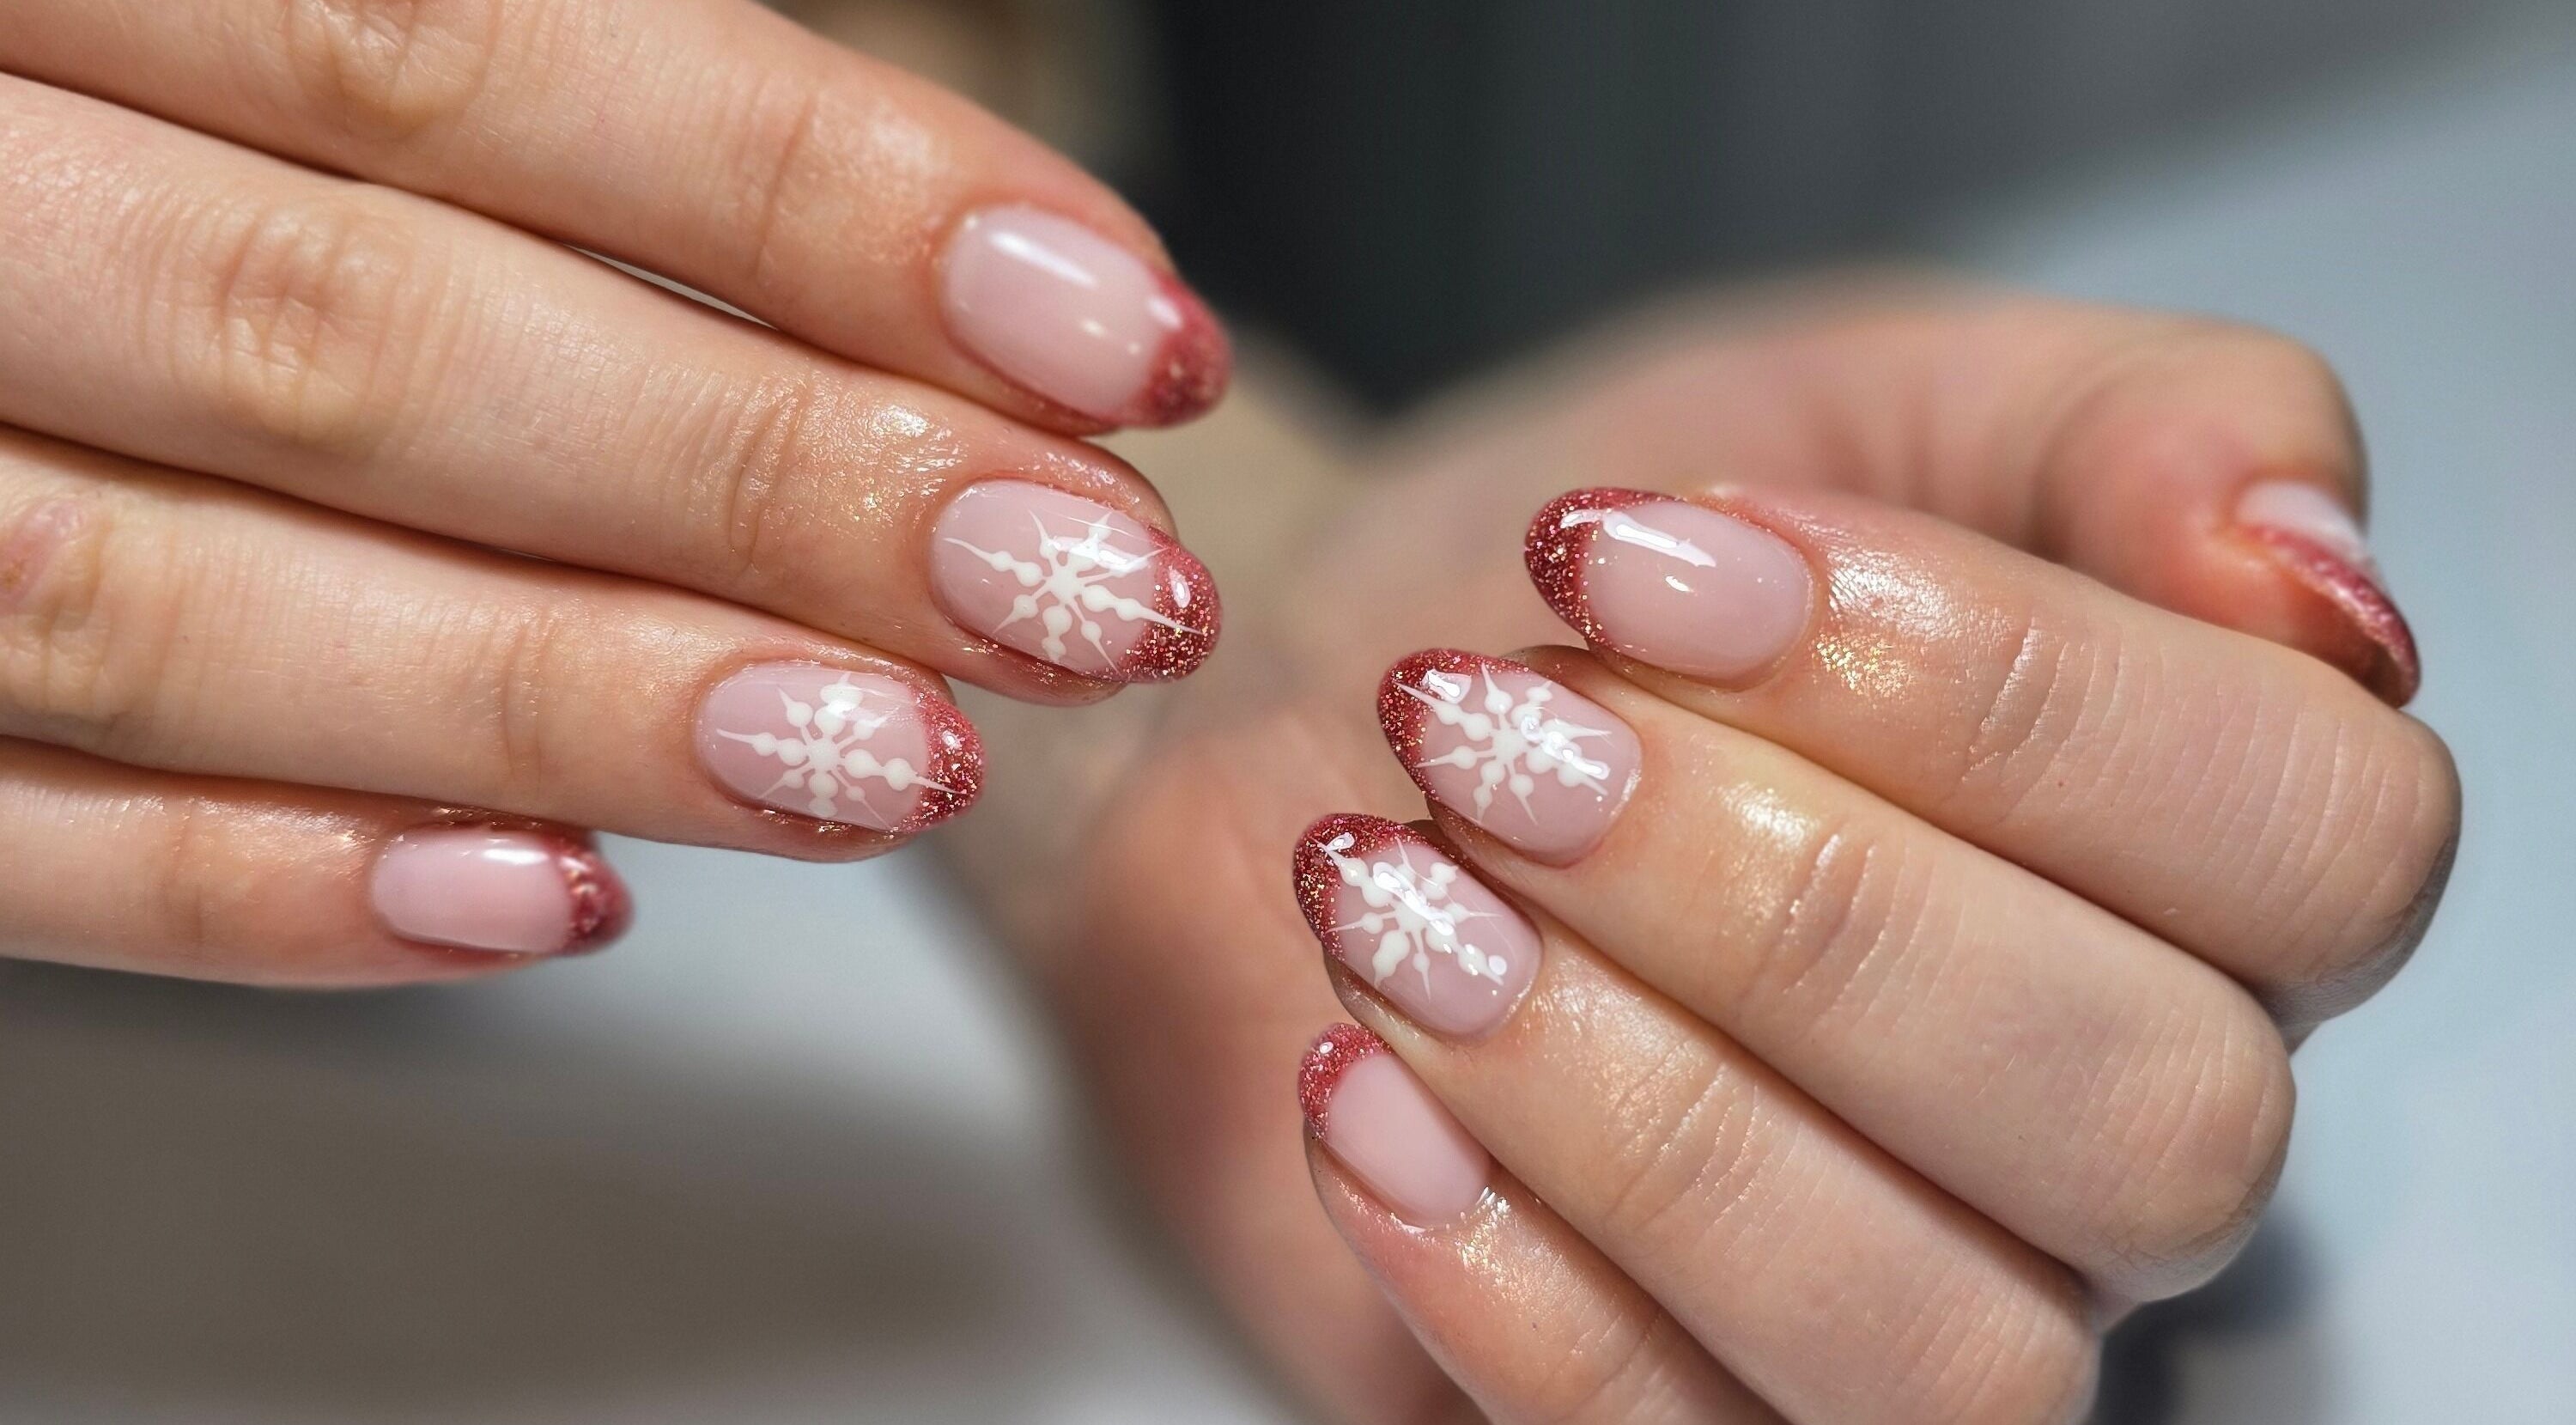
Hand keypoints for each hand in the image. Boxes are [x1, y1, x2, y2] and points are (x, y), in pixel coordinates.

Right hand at [0, 0, 1226, 982]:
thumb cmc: (65, 55)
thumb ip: (458, 57)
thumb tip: (887, 232)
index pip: (437, 40)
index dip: (812, 192)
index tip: (1110, 326)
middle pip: (344, 332)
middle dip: (761, 476)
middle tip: (1080, 586)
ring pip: (151, 593)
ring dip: (564, 697)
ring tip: (895, 758)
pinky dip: (252, 883)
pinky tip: (543, 904)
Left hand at [955, 286, 2454, 1422]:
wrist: (1317, 694)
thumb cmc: (1600, 574)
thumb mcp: (1851, 395)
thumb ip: (2128, 425)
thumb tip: (2305, 565)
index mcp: (2222, 858)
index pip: (2314, 839)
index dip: (2000, 691)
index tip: (1647, 556)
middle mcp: (2120, 1118)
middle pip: (2153, 1119)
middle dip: (1787, 899)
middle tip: (1491, 732)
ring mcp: (1923, 1296)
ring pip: (1942, 1343)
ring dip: (1637, 1104)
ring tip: (1394, 894)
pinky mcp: (1687, 1405)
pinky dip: (1499, 1269)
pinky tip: (1355, 1076)